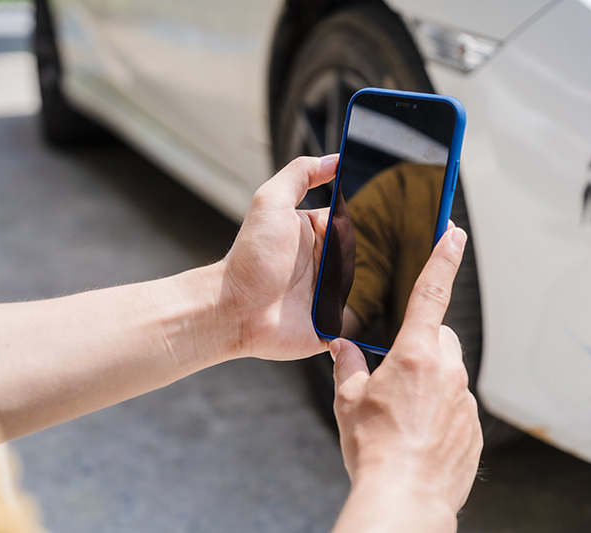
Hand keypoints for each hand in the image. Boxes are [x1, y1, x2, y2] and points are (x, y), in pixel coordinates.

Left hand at [220, 155, 336, 359]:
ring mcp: (327, 295)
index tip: (327, 231)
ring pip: (355, 285)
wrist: (235, 308)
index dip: (341, 226)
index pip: (345, 223)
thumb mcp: (271, 202)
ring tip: (312, 290)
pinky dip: (347, 316)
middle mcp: (323, 262)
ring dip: (339, 287)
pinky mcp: (330, 325)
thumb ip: (300, 174)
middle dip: (340, 257)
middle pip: (354, 254)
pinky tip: (329, 311)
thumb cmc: (251, 256)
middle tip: (313, 263)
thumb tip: (334, 159)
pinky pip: (353, 321)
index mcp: (314, 233)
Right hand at [331, 226, 482, 530]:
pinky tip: (419, 435)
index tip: (455, 232)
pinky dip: (441, 412)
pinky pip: (457, 405)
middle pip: (438, 339)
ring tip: (403, 417)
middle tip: (395, 381)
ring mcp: (465, 399)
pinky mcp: (474, 426)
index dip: (443, 257)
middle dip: (420, 347)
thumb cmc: (374, 449)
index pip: (431, 292)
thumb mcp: (349, 402)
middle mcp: (447, 371)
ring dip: (430, 384)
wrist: (406, 498)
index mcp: (414, 355)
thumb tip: (341, 347)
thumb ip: (348, 366)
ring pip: (449, 374)